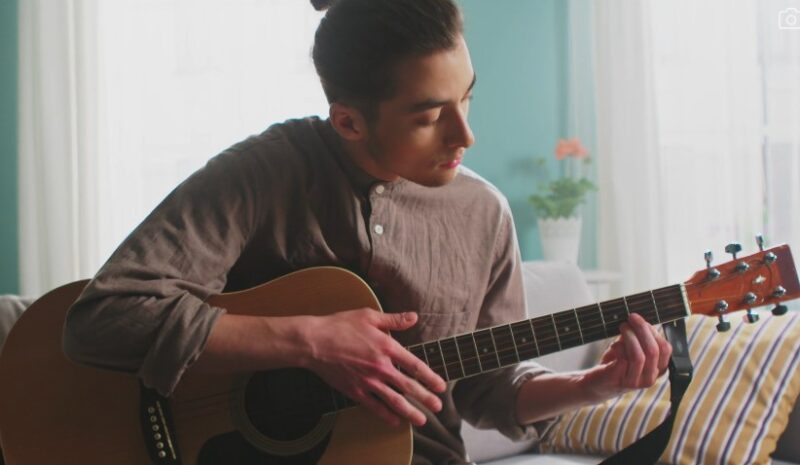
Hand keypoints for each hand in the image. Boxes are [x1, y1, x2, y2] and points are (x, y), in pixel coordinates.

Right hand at [301, 309, 446, 426]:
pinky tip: (395, 421)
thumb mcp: (369, 316)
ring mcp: (368, 381)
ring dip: (410, 412)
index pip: (415, 366)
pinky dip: (386, 415)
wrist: (315, 342)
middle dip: (426, 398)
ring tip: (422, 419)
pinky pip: (374, 407)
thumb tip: (414, 317)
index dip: (430, 377)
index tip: (441, 386)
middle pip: (409, 387)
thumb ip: (394, 320)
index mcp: (387, 347)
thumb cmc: (340, 325)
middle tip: (438, 407)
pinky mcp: (355, 391)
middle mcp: (381, 367)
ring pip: (394, 401)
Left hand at [578, 313, 671, 401]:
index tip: (641, 320)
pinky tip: (614, 345)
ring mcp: (635, 382)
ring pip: (639, 356)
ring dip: (630, 337)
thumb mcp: (630, 349)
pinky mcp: (619, 381)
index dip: (654, 332)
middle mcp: (649, 378)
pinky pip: (623, 360)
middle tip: (632, 318)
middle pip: (653, 351)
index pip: (665, 349)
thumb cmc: (616, 364)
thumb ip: (637, 338)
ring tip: (623, 327)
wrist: (596, 383)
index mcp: (657, 369)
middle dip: (642, 330)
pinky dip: (619, 347)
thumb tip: (639, 321)